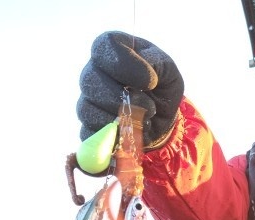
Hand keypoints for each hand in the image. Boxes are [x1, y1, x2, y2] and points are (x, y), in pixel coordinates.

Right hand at [77, 31, 183, 148]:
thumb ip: (156, 65)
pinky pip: (89, 135)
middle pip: (89, 81)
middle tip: (148, 107)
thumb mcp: (168, 70)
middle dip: (120, 98)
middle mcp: (94, 71)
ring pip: (87, 110)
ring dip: (119, 120)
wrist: (161, 119)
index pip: (103, 47)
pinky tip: (131, 133)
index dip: (124, 65)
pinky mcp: (88, 128)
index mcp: (112, 49)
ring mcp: (87, 101)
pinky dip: (113, 138)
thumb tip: (144, 82)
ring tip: (143, 121)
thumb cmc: (162, 87)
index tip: (150, 82)